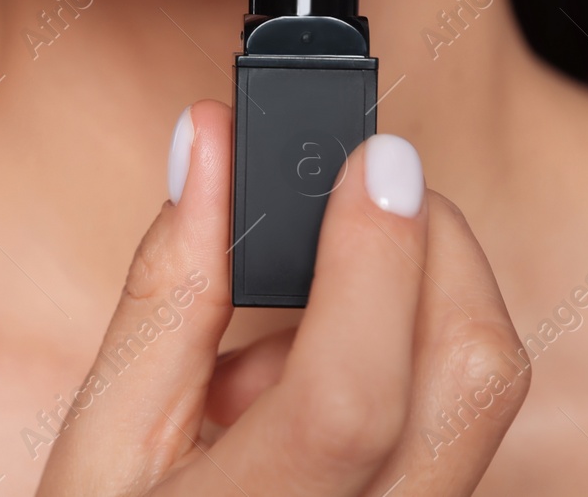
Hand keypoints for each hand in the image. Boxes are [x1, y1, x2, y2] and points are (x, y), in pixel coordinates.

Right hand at [35, 99, 529, 495]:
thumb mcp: (103, 439)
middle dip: (435, 246)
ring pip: (484, 394)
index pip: (349, 394)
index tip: (374, 155)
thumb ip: (167, 290)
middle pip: (473, 380)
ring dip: (415, 306)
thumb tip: (209, 148)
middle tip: (359, 191)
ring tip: (282, 341)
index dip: (374, 261)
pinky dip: (412, 362)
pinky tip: (311, 394)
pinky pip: (466, 424)